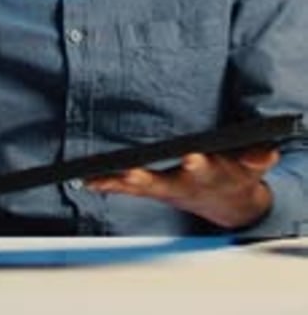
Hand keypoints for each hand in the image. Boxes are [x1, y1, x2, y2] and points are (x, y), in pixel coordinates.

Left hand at [87, 146, 278, 228]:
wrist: (226, 202)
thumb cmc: (235, 174)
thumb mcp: (251, 167)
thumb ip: (257, 158)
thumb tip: (267, 151)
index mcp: (206, 176)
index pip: (202, 169)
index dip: (197, 164)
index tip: (192, 156)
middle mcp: (181, 185)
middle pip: (161, 183)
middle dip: (145, 179)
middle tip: (130, 174)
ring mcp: (162, 189)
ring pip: (136, 188)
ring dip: (116, 184)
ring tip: (94, 179)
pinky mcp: (149, 189)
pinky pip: (124, 188)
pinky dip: (107, 184)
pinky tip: (88, 180)